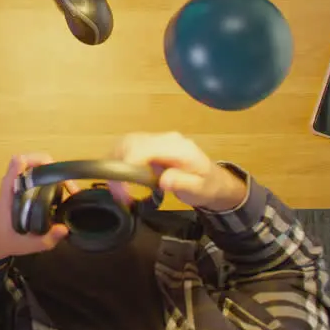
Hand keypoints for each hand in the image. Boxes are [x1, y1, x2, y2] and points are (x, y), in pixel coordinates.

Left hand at [0, 154, 80, 259]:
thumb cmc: (8, 241)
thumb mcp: (28, 245)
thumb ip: (46, 238)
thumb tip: (64, 229)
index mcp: (9, 194)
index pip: (15, 168)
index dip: (33, 163)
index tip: (51, 171)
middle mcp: (11, 185)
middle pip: (26, 160)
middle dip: (48, 166)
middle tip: (66, 181)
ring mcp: (15, 184)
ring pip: (30, 165)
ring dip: (49, 169)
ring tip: (67, 184)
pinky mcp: (20, 188)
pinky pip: (32, 173)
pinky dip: (47, 175)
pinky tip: (60, 187)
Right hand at [107, 132, 246, 211]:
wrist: (214, 181)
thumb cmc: (207, 186)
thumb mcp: (199, 189)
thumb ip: (183, 183)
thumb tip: (164, 180)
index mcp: (177, 147)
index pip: (144, 148)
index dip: (127, 165)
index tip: (123, 188)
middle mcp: (165, 139)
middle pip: (130, 142)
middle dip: (117, 165)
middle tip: (116, 190)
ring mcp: (157, 140)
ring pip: (126, 143)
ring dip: (116, 163)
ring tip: (118, 187)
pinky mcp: (151, 146)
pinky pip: (129, 148)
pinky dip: (120, 162)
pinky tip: (122, 179)